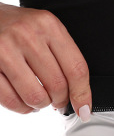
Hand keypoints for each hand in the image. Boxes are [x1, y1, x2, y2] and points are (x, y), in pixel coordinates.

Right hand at [0, 2, 91, 121]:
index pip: (76, 69)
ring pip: (35, 96)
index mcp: (49, 26)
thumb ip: (63, 57)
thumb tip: (79, 97)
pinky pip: (11, 99)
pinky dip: (21, 108)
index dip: (82, 94)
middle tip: (57, 101)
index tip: (84, 109)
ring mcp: (4, 49)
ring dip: (40, 105)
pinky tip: (23, 101)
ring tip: (39, 99)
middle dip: (60, 100)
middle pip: (57, 85)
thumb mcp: (45, 30)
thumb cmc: (18, 27)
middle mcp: (27, 35)